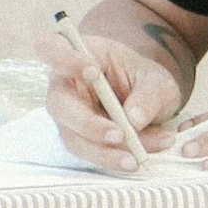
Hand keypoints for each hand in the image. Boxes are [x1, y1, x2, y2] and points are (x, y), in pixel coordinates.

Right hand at [36, 30, 181, 171]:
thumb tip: (134, 120)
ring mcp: (69, 116)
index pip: (51, 48)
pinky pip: (90, 153)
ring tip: (135, 159)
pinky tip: (139, 159)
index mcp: (78, 54)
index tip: (92, 72)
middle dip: (88, 123)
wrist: (149, 101)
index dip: (64, 59)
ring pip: (74, 138)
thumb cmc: (145, 80)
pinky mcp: (80, 139)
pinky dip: (115, 159)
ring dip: (104, 152)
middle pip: (59, 104)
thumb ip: (148, 96)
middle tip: (119, 134)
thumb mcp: (157, 82)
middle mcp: (65, 86)